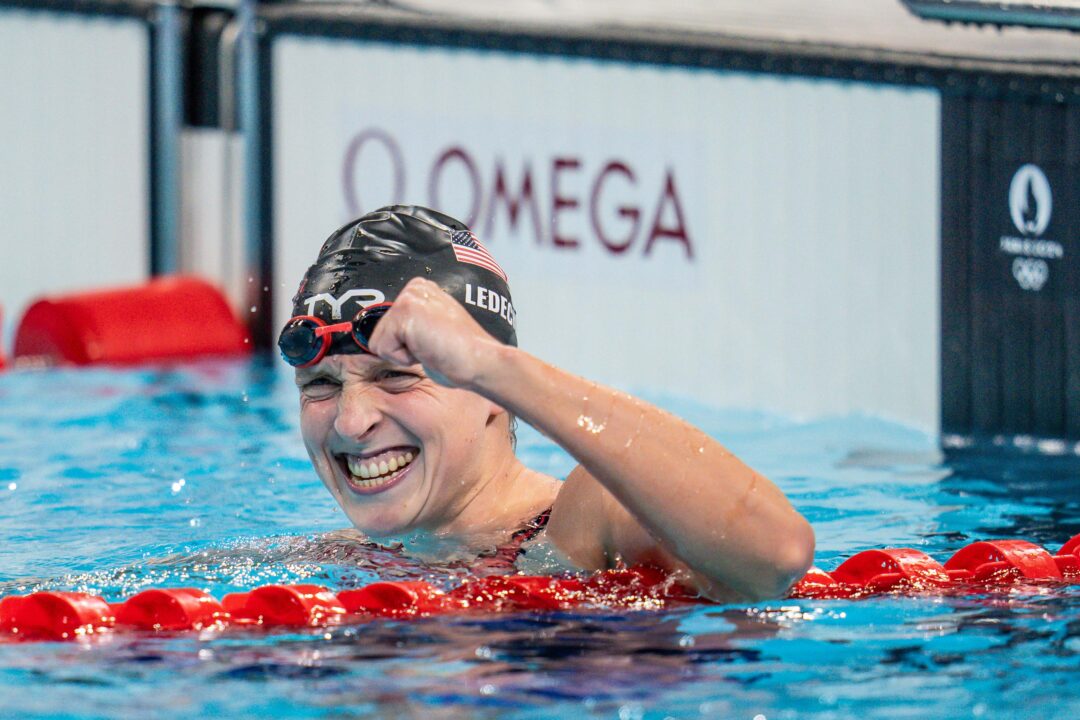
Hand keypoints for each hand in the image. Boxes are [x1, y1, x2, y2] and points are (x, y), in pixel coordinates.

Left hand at [364, 277, 502, 387]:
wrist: (481, 361)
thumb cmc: (462, 354)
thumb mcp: (431, 330)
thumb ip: (411, 327)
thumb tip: (386, 341)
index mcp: (422, 290)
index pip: (388, 326)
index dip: (407, 344)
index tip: (434, 341)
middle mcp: (415, 288)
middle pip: (380, 332)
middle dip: (403, 348)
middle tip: (434, 345)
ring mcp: (410, 298)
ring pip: (379, 340)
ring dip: (404, 353)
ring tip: (432, 347)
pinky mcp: (405, 312)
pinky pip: (382, 348)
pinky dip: (404, 358)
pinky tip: (429, 349)